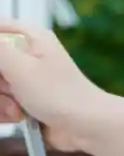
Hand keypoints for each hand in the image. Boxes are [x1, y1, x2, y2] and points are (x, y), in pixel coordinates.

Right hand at [0, 19, 105, 151]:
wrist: (83, 126)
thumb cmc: (60, 94)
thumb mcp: (21, 67)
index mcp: (32, 37)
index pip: (0, 29)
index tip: (2, 69)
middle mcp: (27, 55)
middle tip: (9, 88)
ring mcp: (24, 78)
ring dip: (0, 101)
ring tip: (17, 107)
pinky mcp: (22, 99)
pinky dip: (4, 112)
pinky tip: (19, 116)